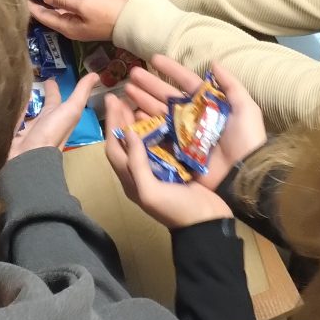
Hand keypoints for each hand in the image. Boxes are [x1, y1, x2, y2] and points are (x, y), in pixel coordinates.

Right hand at [9, 71, 98, 157]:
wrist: (30, 156)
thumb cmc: (53, 132)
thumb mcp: (72, 109)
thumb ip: (81, 92)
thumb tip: (97, 74)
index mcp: (57, 114)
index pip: (55, 97)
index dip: (53, 87)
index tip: (49, 78)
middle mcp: (42, 119)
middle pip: (39, 103)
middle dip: (37, 93)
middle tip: (30, 78)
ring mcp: (26, 125)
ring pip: (25, 108)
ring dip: (22, 99)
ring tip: (16, 85)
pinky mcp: (12, 129)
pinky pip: (11, 115)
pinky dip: (10, 108)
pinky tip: (3, 99)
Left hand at [28, 0, 124, 42]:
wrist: (132, 20)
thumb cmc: (107, 13)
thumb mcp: (84, 5)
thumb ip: (64, 0)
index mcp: (68, 27)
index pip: (44, 17)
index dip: (32, 7)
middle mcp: (72, 26)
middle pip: (51, 14)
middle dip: (41, 2)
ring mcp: (82, 22)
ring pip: (61, 9)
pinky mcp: (90, 16)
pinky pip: (72, 6)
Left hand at [104, 87, 233, 228]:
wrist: (207, 224)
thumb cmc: (176, 210)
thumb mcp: (150, 192)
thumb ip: (136, 164)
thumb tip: (127, 132)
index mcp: (131, 180)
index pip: (114, 148)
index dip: (111, 124)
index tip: (112, 100)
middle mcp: (141, 172)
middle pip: (126, 140)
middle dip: (121, 118)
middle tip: (122, 95)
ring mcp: (159, 168)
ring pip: (142, 139)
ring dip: (138, 120)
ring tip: (138, 99)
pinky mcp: (175, 165)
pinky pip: (161, 142)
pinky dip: (157, 127)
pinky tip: (161, 114)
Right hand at [121, 56, 266, 183]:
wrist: (244, 174)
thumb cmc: (246, 139)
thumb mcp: (245, 108)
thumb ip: (231, 85)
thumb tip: (214, 62)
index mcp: (207, 104)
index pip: (186, 81)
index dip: (171, 69)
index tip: (153, 58)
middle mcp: (193, 116)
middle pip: (167, 96)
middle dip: (149, 85)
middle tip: (131, 75)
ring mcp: (183, 134)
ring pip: (159, 113)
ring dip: (143, 101)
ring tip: (126, 91)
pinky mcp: (177, 151)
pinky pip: (158, 135)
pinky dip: (145, 126)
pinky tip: (132, 116)